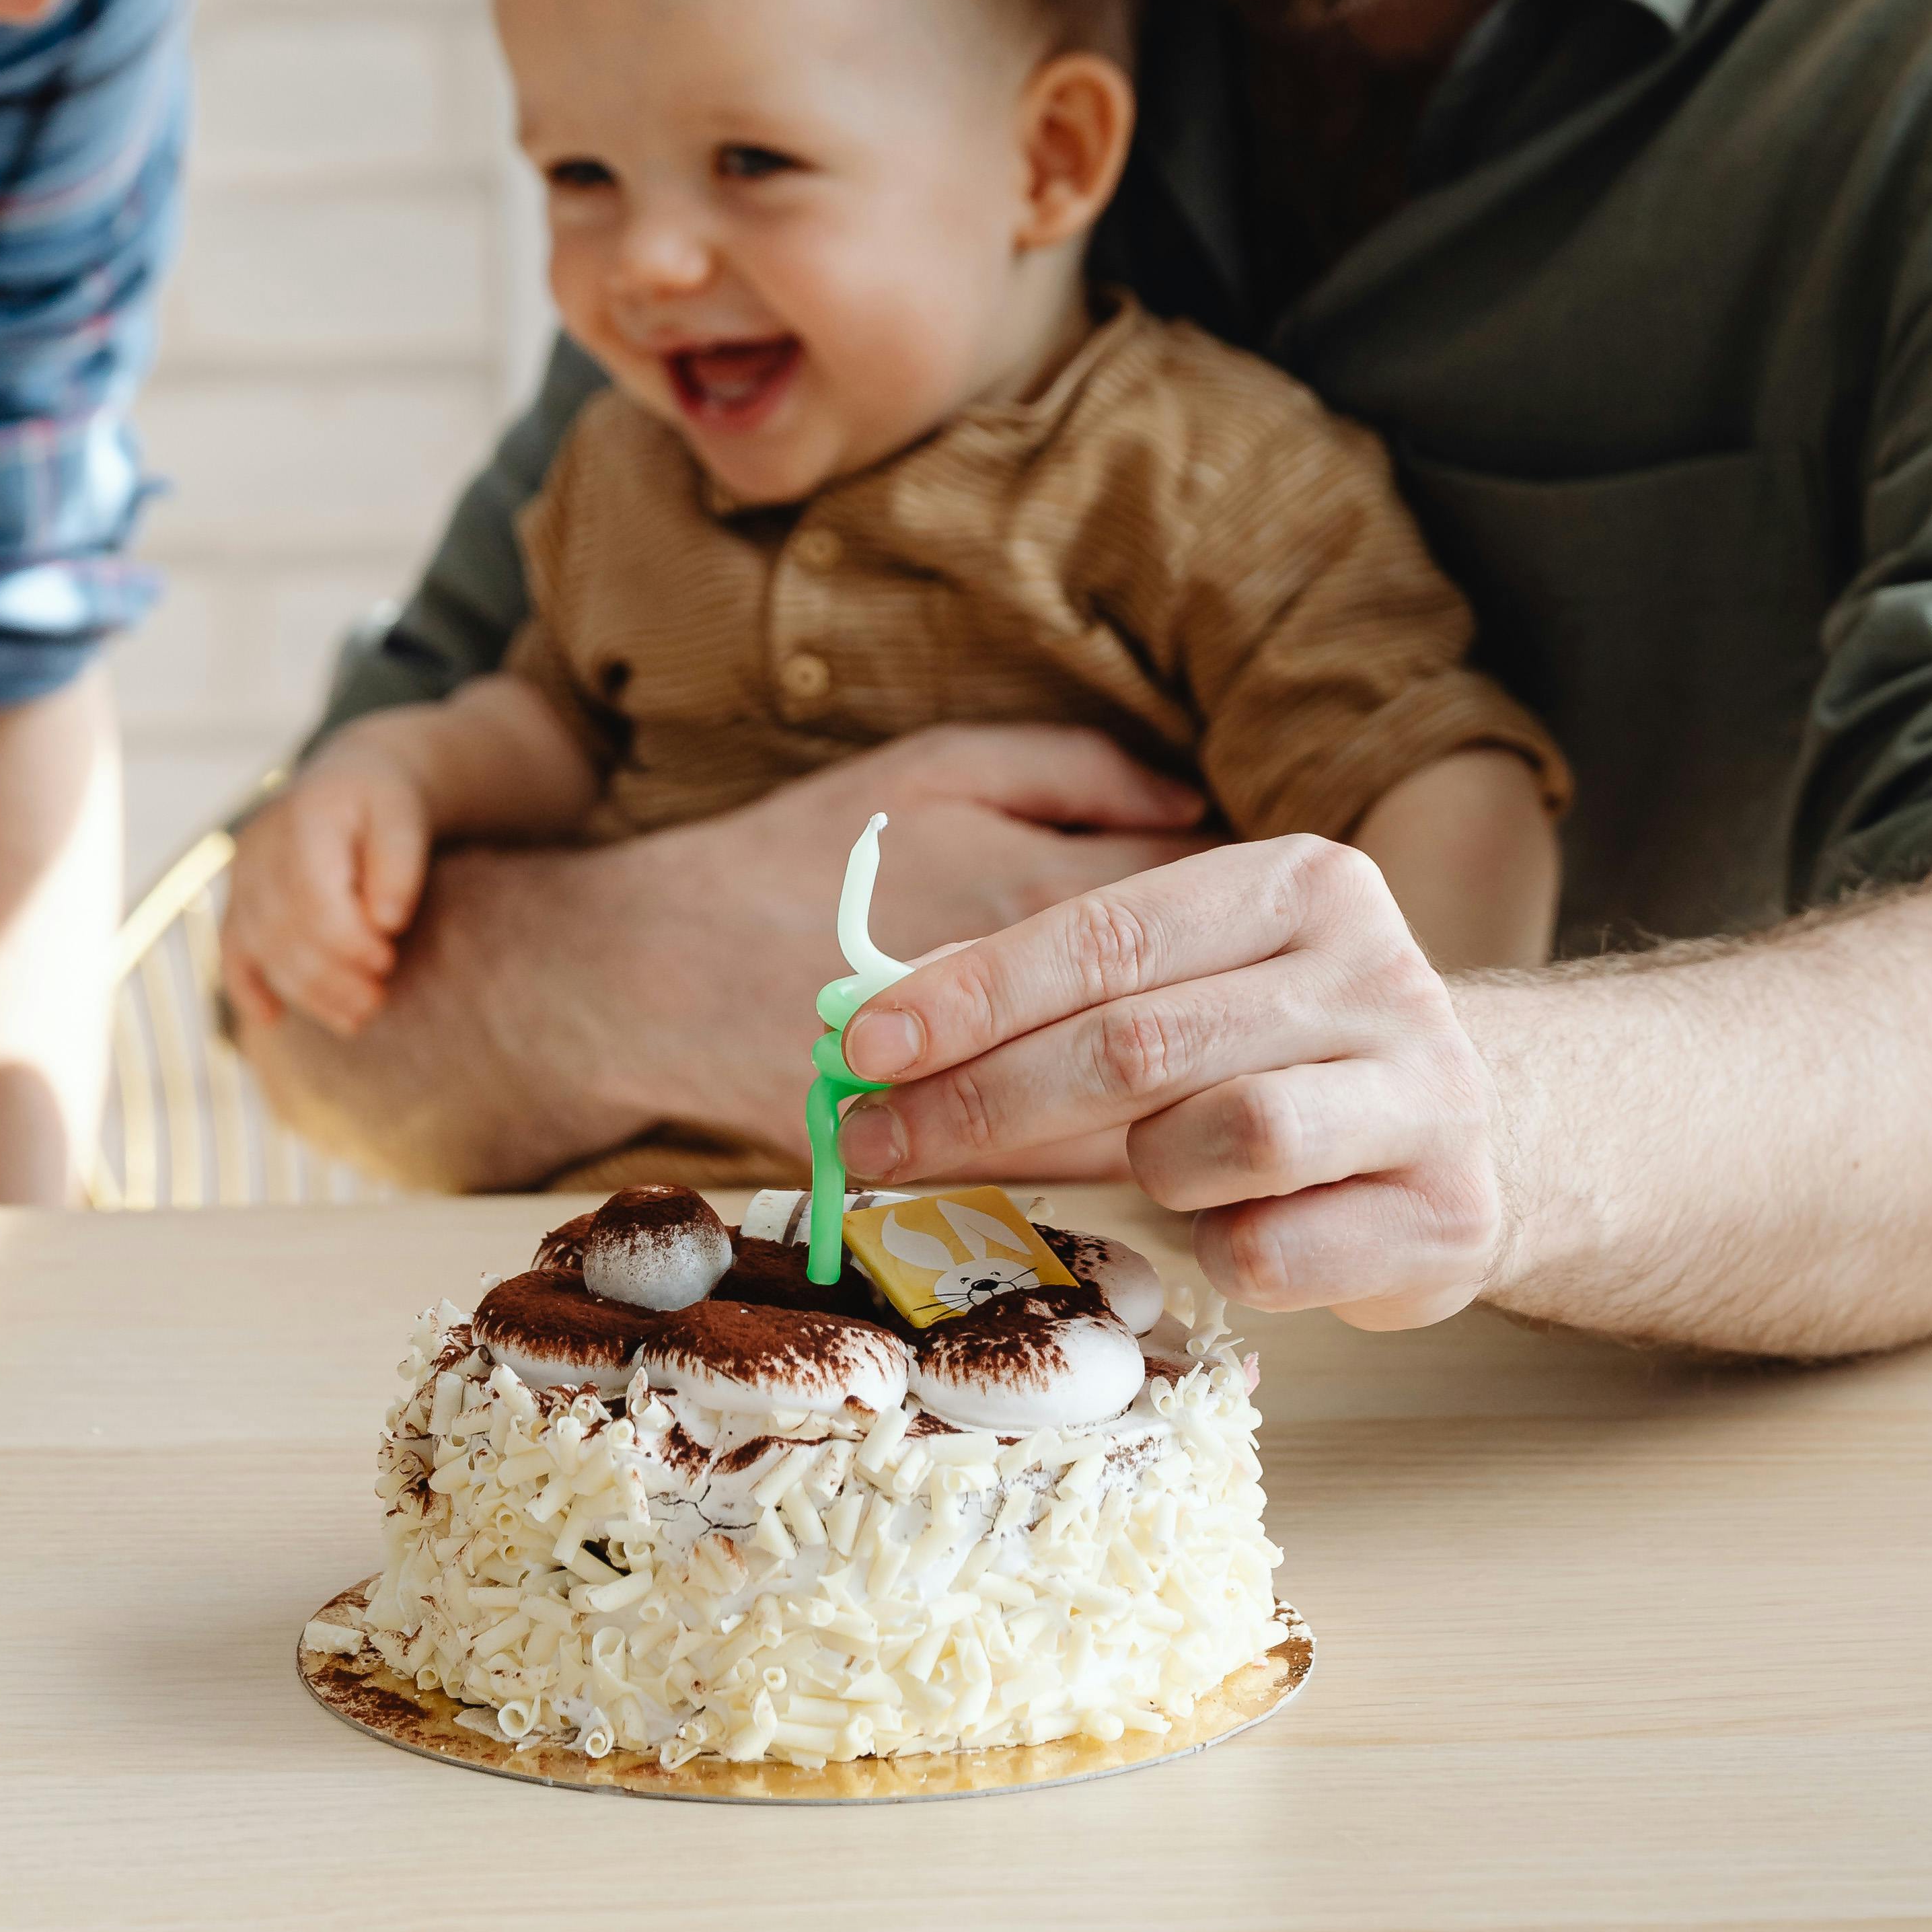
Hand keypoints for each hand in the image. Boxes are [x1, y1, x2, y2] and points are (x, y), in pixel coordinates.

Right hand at [221, 743, 435, 1042]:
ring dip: (306, 992)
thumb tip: (388, 922)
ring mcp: (242, 874)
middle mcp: (262, 845)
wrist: (350, 782)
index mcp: (306, 816)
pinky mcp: (237, 899)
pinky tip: (271, 1016)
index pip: (313, 894)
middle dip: (331, 976)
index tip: (386, 962)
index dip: (347, 940)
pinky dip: (245, 986)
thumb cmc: (383, 804)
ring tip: (357, 1017)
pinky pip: (229, 949)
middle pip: (285, 928)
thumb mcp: (406, 815)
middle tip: (376, 1002)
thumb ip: (400, 863)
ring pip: (261, 948)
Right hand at [604, 726, 1213, 1163]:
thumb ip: (1077, 772)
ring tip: (1232, 1092)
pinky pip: (1072, 1164)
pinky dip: (1115, 1154)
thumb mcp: (938, 767)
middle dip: (1238, 1038)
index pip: (1197, 915)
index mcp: (1040, 881)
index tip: (1274, 931)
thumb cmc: (799, 850)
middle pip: (1186, 1029)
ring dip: (1190, 1107)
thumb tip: (1193, 801)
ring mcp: (992, 1083)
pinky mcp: (958, 1155)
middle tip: (1274, 1028)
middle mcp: (1030, 990)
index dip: (1249, 930)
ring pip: (1141, 1110)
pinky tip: (1146, 1142)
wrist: (657, 973)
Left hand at [838, 834, 1503, 1329]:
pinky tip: (1238, 1231)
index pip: (1107, 933)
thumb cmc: (1286, 1052)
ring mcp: (1426, 1092)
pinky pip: (1274, 1252)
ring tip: (1159, 1169)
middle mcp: (1377, 971)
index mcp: (1302, 884)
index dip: (975, 992)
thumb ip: (1059, 995)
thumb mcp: (1188, 987)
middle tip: (875, 1142)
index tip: (864, 1040)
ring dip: (1150, 1171)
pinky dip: (1224, 1251)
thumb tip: (883, 1019)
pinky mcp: (1448, 1214)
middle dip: (985, 1099)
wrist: (1475, 1134)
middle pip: (1141, 1041)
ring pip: (1225, 1136)